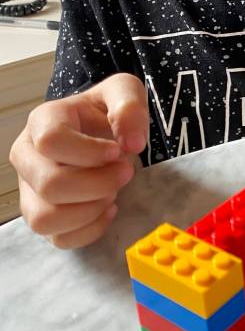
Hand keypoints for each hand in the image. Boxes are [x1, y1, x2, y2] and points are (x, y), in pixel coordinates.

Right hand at [10, 73, 148, 249]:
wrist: (101, 132)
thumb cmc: (105, 112)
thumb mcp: (124, 92)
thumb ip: (129, 106)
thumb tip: (131, 142)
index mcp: (43, 121)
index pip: (51, 141)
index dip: (89, 152)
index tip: (118, 151)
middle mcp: (27, 157)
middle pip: (50, 184)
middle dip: (97, 184)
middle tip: (125, 172)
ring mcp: (29, 190)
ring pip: (45, 218)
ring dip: (90, 210)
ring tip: (112, 192)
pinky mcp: (42, 216)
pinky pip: (58, 238)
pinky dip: (90, 230)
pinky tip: (108, 209)